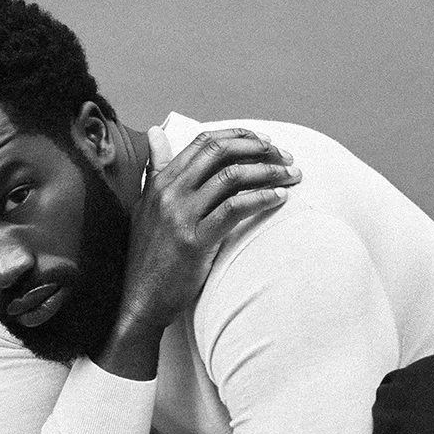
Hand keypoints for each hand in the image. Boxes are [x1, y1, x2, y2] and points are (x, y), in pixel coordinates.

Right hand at [98, 127, 300, 378]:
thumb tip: (158, 133)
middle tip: (284, 156)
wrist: (142, 300)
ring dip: (268, 172)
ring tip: (291, 176)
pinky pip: (235, 209)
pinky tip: (279, 199)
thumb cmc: (150, 257)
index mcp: (161, 181)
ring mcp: (182, 216)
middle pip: (220, 153)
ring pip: (232, 177)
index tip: (264, 142)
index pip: (203, 142)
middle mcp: (170, 192)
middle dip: (259, 149)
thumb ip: (156, 170)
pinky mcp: (196, 241)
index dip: (238, 136)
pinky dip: (262, 198)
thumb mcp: (146, 206)